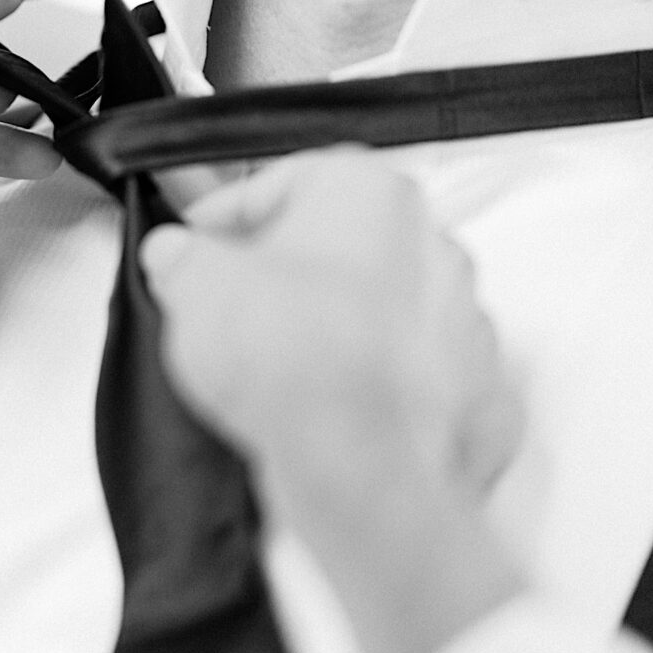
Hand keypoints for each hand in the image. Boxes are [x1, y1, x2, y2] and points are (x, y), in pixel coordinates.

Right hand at [140, 148, 524, 652]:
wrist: (356, 466)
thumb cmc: (295, 361)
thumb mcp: (191, 284)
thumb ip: (180, 256)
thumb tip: (177, 258)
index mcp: (368, 191)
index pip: (275, 186)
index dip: (219, 222)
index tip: (193, 251)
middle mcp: (431, 243)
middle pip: (336, 245)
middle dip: (282, 276)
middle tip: (229, 309)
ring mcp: (463, 319)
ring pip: (377, 310)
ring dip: (330, 330)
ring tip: (272, 370)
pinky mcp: (474, 390)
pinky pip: (409, 377)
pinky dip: (372, 389)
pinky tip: (324, 409)